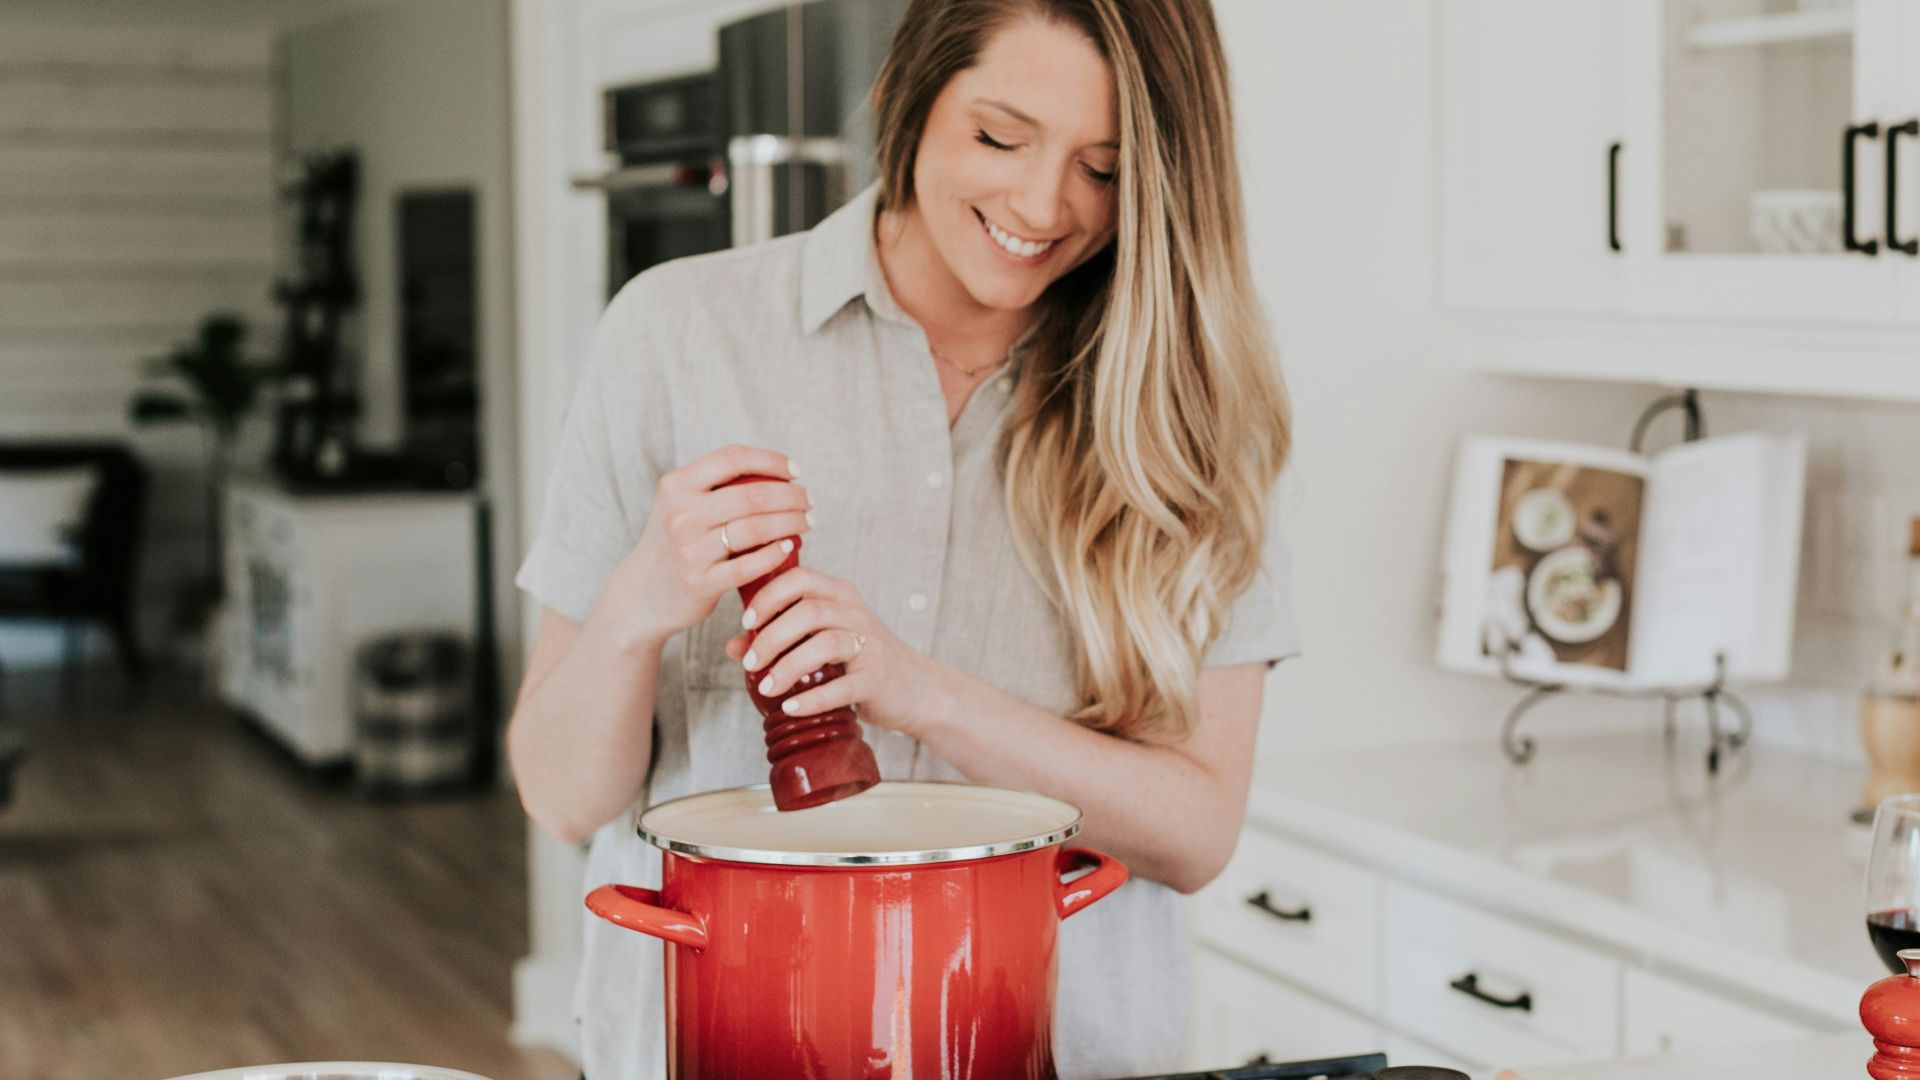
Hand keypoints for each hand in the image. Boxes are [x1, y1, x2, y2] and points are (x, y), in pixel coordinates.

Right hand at [604, 445, 812, 643]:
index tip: (795, 470)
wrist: (642, 593)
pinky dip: (775, 553)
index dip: (771, 461)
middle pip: (752, 494)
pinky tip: (789, 546)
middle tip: (809, 501)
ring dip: (791, 523)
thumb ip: (714, 486)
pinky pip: (750, 564)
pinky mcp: (700, 581)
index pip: (732, 458)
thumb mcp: (680, 505)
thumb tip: (775, 472)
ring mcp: (689, 549)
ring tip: (807, 522)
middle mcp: (681, 513)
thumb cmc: (674, 543)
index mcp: (676, 485)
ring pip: (756, 528)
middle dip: (791, 496)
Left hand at [724, 567, 934, 735]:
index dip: (768, 596)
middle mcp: (856, 613)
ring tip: (766, 688)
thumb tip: (734, 647)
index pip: (799, 579)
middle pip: (808, 611)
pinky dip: (812, 698)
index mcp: (839, 595)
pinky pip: (842, 686)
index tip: (747, 621)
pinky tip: (791, 707)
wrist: (914, 688)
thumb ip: (780, 638)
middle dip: (771, 637)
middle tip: (750, 663)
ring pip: (825, 644)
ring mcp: (870, 644)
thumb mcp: (821, 641)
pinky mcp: (877, 678)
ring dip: (788, 667)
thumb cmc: (860, 660)